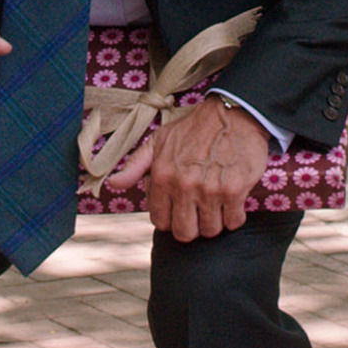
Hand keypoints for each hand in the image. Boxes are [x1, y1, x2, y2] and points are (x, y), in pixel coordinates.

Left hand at [120, 97, 269, 241]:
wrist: (232, 114)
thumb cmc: (193, 129)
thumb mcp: (159, 141)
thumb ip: (135, 165)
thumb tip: (113, 184)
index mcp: (162, 176)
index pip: (160, 221)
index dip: (170, 218)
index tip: (179, 208)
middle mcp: (184, 186)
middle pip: (184, 233)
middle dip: (192, 226)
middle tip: (198, 211)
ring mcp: (210, 190)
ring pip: (210, 230)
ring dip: (214, 221)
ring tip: (215, 203)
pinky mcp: (235, 190)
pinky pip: (234, 222)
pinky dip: (234, 216)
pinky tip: (231, 199)